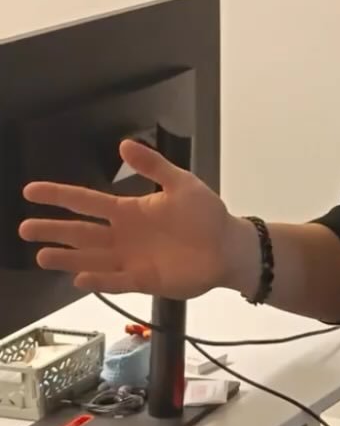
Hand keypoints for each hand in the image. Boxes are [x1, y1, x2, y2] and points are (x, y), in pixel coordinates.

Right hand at [19, 138, 242, 300]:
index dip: (59, 196)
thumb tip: (123, 144)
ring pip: (91, 258)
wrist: (228, 246)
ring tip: (41, 256)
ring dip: (67, 258)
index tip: (31, 191)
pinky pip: (115, 281)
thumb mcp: (180, 182)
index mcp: (128, 210)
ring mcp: (130, 259)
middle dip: (53, 230)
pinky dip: (98, 280)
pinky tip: (78, 279)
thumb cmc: (204, 213)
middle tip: (24, 229)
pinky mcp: (143, 280)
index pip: (86, 201)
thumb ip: (153, 165)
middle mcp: (122, 235)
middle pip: (80, 232)